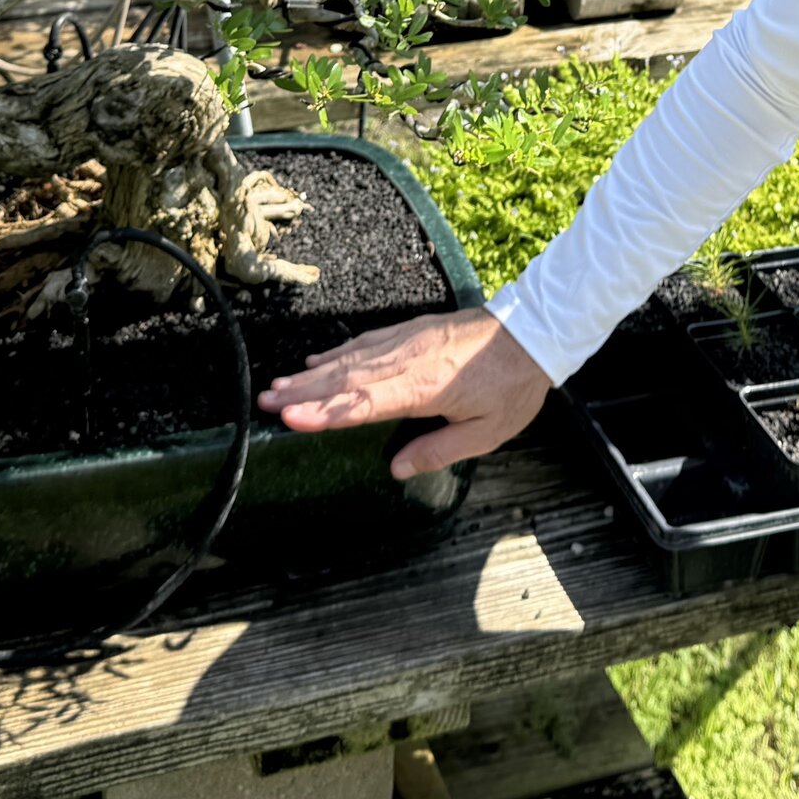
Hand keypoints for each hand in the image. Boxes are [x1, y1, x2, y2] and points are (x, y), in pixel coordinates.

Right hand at [258, 306, 550, 478]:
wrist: (534, 333)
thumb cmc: (513, 386)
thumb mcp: (487, 431)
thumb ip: (440, 450)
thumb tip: (396, 468)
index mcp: (424, 387)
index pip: (364, 402)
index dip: (325, 412)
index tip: (290, 416)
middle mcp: (407, 360)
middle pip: (346, 377)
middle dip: (303, 391)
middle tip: (263, 401)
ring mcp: (407, 341)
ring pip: (350, 358)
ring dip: (312, 373)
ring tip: (278, 385)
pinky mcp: (411, 331)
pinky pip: (366, 342)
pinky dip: (338, 352)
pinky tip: (318, 362)